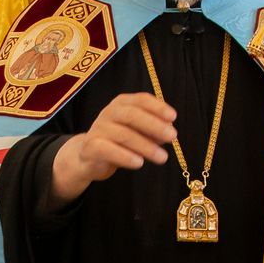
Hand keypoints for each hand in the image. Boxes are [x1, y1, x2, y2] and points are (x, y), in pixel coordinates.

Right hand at [50, 93, 175, 204]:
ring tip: (162, 157)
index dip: (158, 107)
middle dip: (154, 125)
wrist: (89, 157)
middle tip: (172, 136)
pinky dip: (125, 156)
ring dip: (146, 146)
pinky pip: (108, 150)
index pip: (141, 99)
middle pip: (132, 115)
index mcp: (122, 104)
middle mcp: (109, 112)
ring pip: (123, 135)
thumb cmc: (119, 142)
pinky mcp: (91, 147)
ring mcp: (99, 129)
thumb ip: (153, 130)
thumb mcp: (138, 133)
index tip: (173, 117)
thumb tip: (170, 130)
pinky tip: (139, 163)